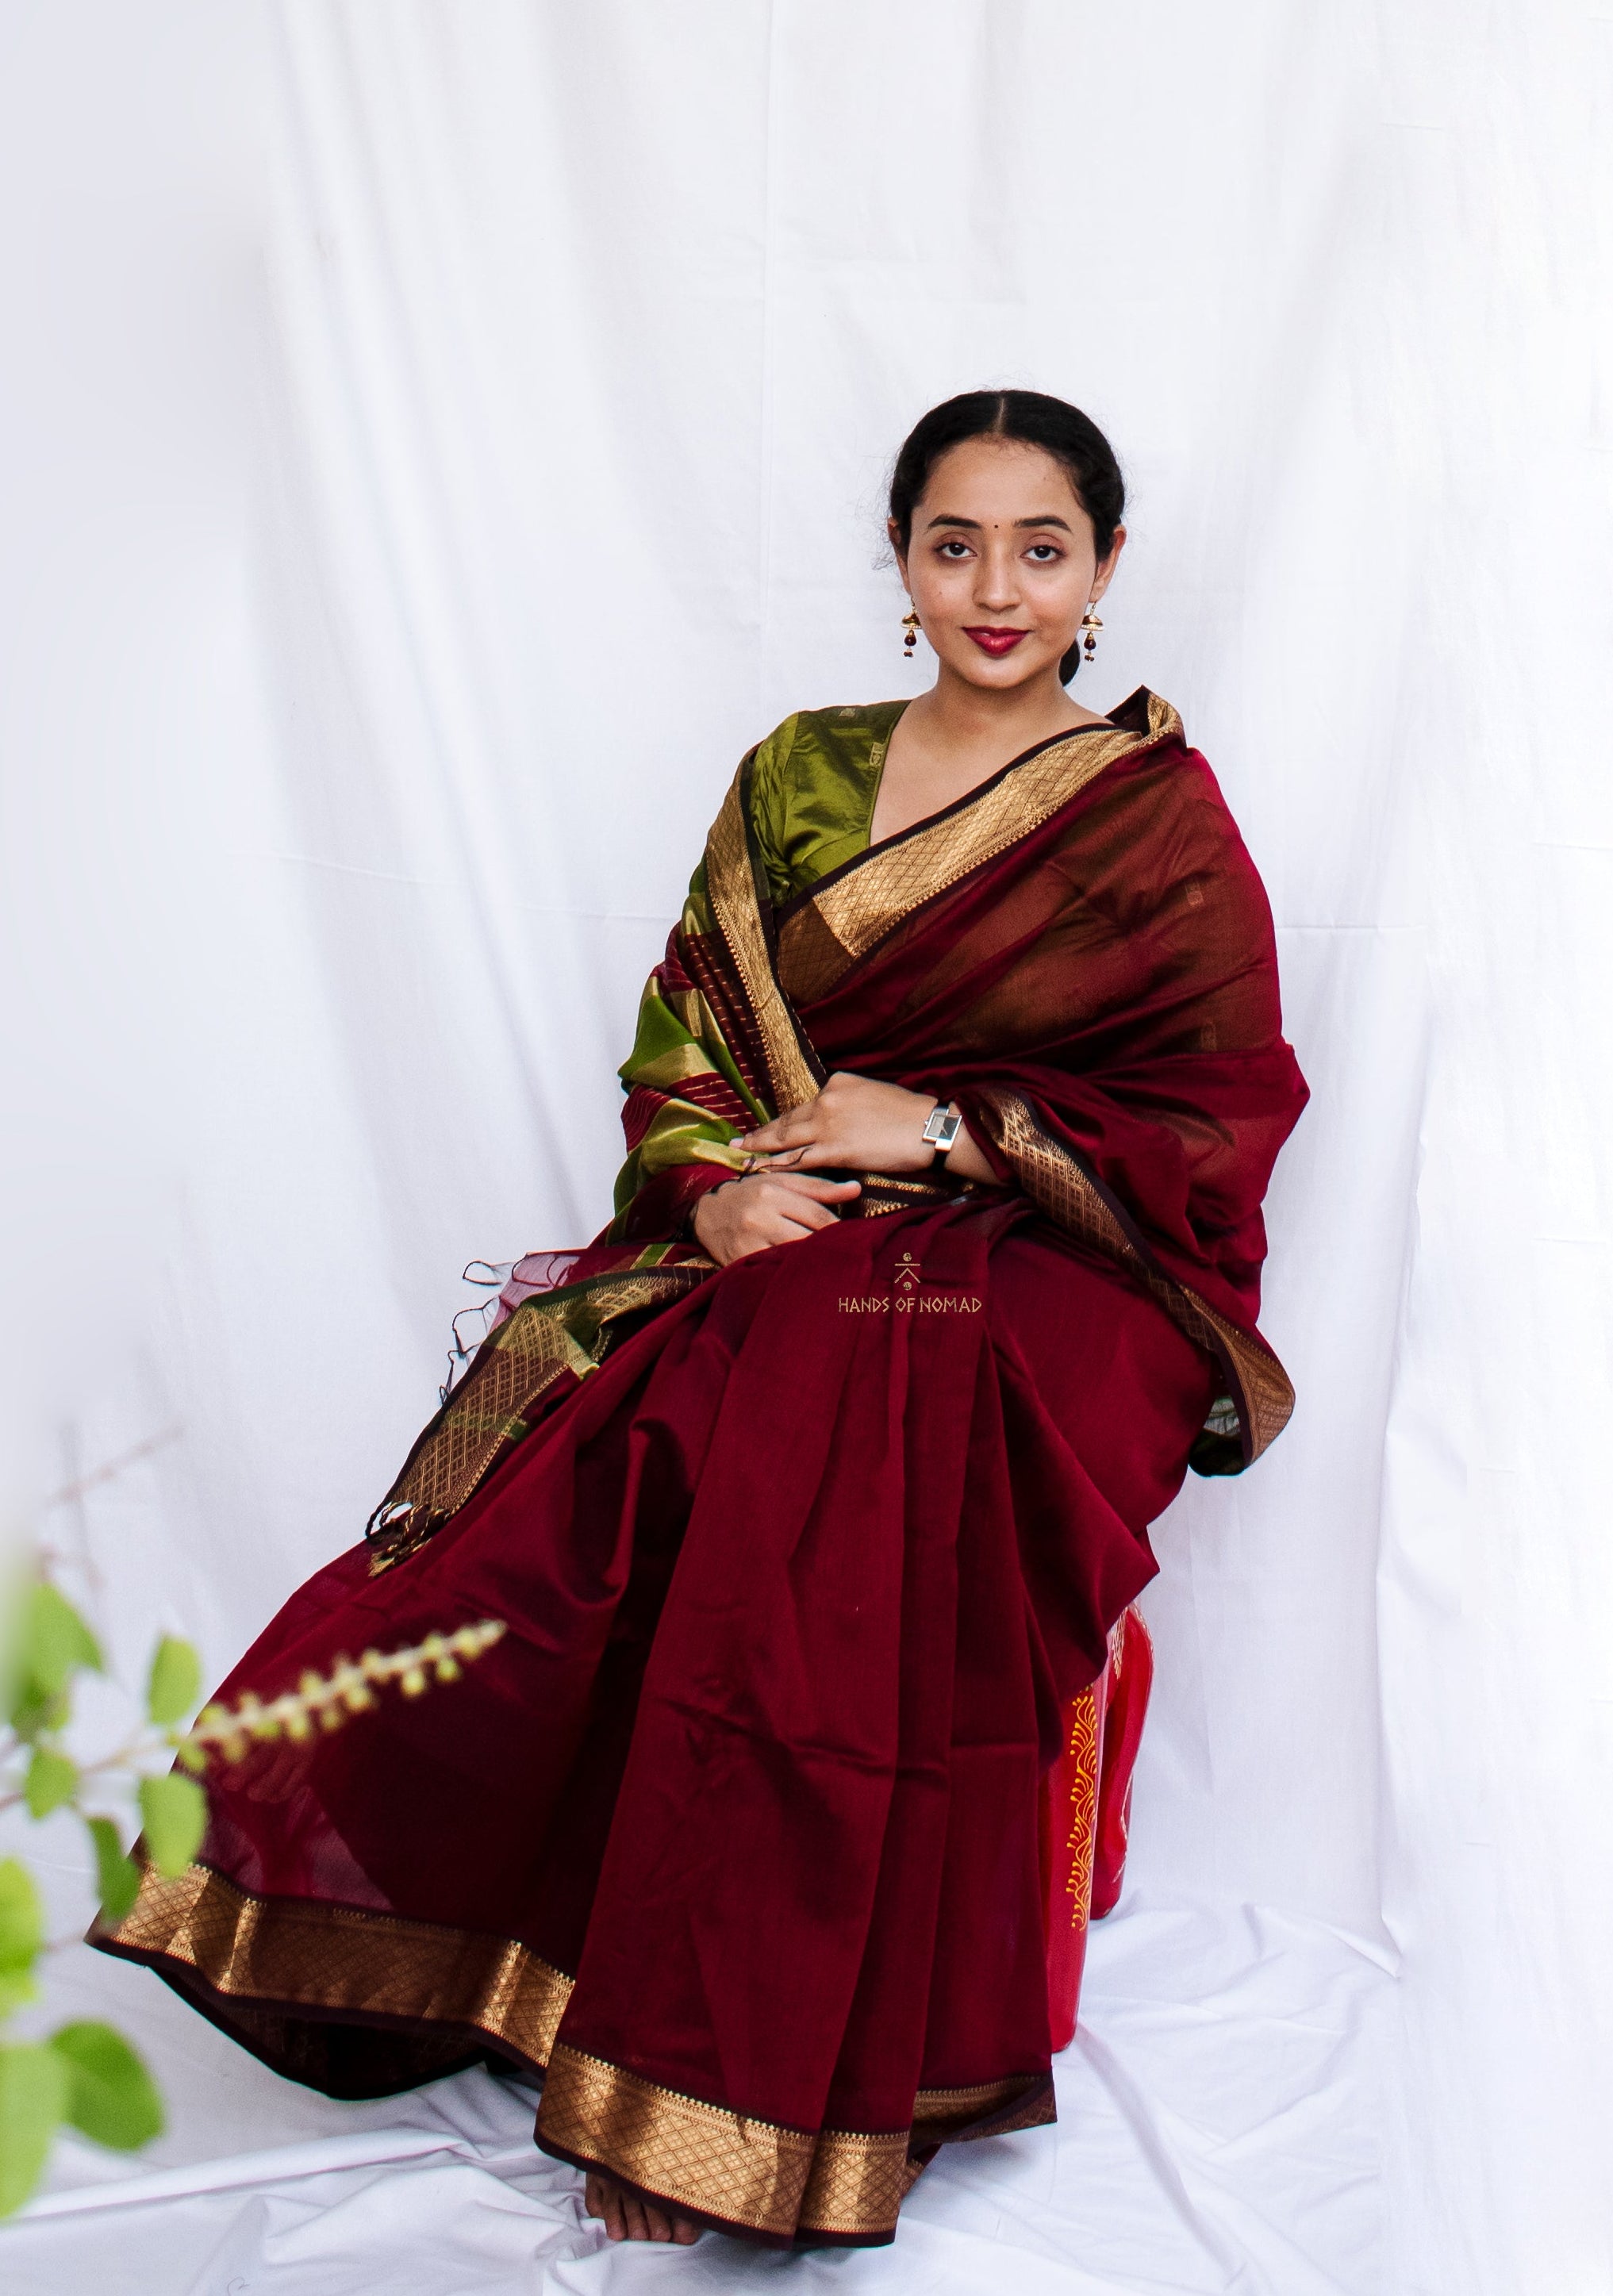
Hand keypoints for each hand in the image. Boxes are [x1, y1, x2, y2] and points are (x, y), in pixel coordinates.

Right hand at [692, 1169, 860, 1264]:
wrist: (705, 1212)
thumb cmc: (750, 1193)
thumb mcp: (781, 1182)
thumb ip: (819, 1187)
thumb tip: (856, 1189)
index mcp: (772, 1194)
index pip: (818, 1216)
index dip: (840, 1229)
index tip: (855, 1238)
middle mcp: (759, 1218)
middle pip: (808, 1240)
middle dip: (829, 1249)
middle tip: (845, 1255)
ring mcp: (747, 1243)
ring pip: (792, 1259)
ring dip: (812, 1264)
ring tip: (826, 1267)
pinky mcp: (739, 1263)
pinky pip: (772, 1272)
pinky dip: (788, 1273)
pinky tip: (800, 1274)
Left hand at [738, 1072, 996, 1182]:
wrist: (931, 1128)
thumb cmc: (912, 1115)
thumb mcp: (875, 1094)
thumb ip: (851, 1103)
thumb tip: (842, 1118)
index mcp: (837, 1082)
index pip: (805, 1105)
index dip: (786, 1120)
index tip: (771, 1127)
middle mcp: (826, 1099)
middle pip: (787, 1120)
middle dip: (761, 1131)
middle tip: (737, 1139)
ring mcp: (828, 1124)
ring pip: (786, 1139)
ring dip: (759, 1147)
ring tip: (740, 1153)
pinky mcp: (835, 1149)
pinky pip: (798, 1160)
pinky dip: (776, 1166)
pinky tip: (760, 1170)